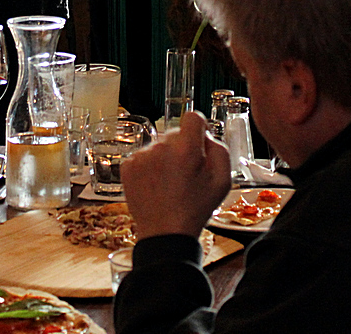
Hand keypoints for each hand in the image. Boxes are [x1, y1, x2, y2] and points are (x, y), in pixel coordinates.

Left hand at [122, 112, 230, 239]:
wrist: (165, 233)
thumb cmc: (195, 209)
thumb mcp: (223, 181)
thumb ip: (219, 149)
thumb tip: (205, 135)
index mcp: (186, 150)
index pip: (193, 117)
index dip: (199, 129)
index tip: (198, 142)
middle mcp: (161, 148)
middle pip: (176, 132)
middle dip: (183, 147)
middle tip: (186, 173)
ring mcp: (142, 156)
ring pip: (159, 145)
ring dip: (166, 157)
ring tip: (170, 183)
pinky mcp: (128, 165)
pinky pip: (144, 155)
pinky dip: (150, 166)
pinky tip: (156, 185)